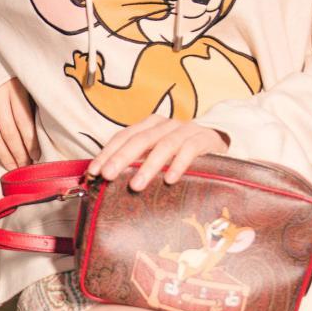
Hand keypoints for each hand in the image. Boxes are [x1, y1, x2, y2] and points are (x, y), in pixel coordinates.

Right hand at [0, 78, 40, 170]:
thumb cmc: (4, 73)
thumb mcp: (20, 80)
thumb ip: (27, 101)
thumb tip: (40, 130)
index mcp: (14, 89)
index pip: (24, 122)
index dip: (31, 142)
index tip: (36, 156)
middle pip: (9, 132)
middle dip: (18, 153)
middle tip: (24, 167)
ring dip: (3, 154)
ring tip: (11, 166)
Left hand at [87, 115, 229, 189]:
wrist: (218, 143)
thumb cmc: (180, 154)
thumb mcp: (156, 154)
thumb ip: (136, 162)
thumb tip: (105, 180)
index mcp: (149, 125)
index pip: (123, 136)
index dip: (107, 153)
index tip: (93, 172)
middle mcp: (165, 125)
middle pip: (140, 139)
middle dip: (121, 158)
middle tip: (108, 176)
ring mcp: (185, 130)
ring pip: (164, 146)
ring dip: (148, 166)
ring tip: (135, 185)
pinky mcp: (204, 140)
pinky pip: (190, 151)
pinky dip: (179, 165)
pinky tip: (170, 180)